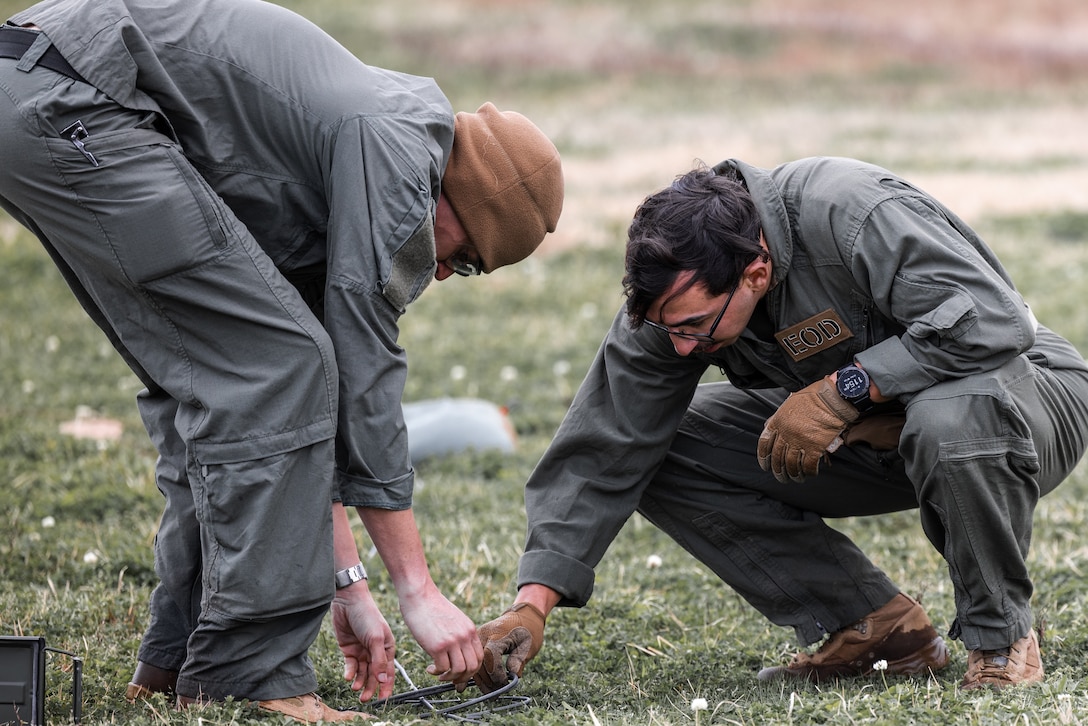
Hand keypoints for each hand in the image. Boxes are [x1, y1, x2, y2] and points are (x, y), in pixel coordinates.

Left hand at [331, 585, 395, 701]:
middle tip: (364, 699)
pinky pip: (351, 665)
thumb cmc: (367, 616)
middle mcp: (375, 651)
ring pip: (362, 672)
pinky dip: (349, 672)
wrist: (348, 602)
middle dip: (370, 687)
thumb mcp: (375, 639)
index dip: (386, 686)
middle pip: (374, 674)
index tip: (382, 700)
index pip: (389, 671)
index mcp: (387, 647)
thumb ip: (379, 660)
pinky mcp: (349, 649)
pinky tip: (348, 676)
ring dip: (359, 682)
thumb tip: (384, 679)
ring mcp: (362, 650)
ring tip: (355, 689)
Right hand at [399, 585, 482, 684]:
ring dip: (449, 677)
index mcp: (470, 630)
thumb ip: (459, 634)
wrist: (420, 595)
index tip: (461, 673)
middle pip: (473, 667)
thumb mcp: (454, 619)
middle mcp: (464, 636)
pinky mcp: (438, 646)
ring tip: (439, 674)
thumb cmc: (432, 606)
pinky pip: (442, 668)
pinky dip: (436, 672)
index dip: (471, 670)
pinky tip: (430, 668)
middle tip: (451, 679)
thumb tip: (457, 653)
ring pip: (459, 670)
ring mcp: (452, 641)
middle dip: (462, 678)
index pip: (479, 657)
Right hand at [473, 602, 545, 692]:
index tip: (504, 683)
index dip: (496, 673)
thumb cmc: (529, 630)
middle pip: (479, 661)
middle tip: (496, 693)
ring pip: (473, 662)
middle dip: (487, 681)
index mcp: (498, 633)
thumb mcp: (528, 645)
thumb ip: (518, 661)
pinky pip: (472, 658)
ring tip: (489, 692)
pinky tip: (463, 686)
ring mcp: (478, 637)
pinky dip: (471, 673)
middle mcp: (484, 634)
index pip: (491, 656)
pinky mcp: (476, 642)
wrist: (524, 615)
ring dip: (479, 680)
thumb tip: (511, 677)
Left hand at [757, 376, 858, 482]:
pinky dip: (809, 472)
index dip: (763, 457)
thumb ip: (780, 417)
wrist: (832, 398)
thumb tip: (772, 426)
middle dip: (778, 471)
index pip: (764, 443)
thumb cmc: (814, 396)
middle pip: (777, 457)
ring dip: (794, 474)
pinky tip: (811, 474)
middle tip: (781, 478)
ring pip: (792, 464)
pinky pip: (809, 466)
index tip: (765, 465)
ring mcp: (799, 441)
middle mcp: (786, 434)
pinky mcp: (815, 447)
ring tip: (797, 478)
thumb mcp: (790, 403)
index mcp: (778, 422)